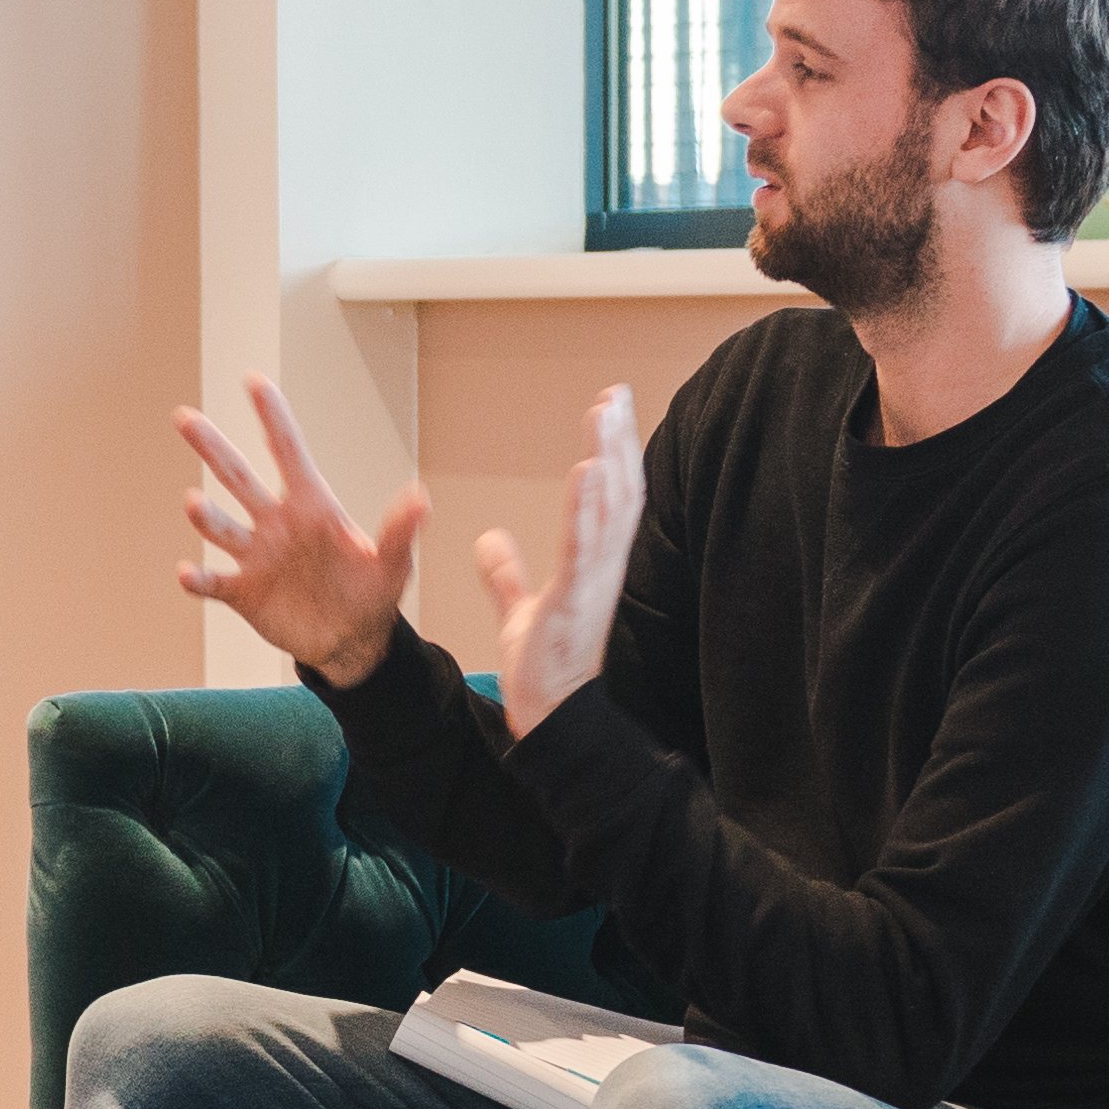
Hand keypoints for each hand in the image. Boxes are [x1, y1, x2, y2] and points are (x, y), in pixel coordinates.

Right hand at [172, 378, 430, 681]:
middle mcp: (276, 524)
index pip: (288, 452)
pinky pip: (213, 582)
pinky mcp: (242, 592)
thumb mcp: (392, 563)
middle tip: (184, 416)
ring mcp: (256, 556)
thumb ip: (399, 531)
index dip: (273, 418)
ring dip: (206, 515)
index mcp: (311, 507)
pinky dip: (198, 579)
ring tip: (194, 502)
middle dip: (212, 447)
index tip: (254, 382)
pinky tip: (187, 573)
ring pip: (220, 526)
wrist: (350, 642)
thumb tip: (420, 497)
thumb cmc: (372, 594)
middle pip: (237, 477)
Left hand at [472, 386, 644, 733]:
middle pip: (619, 491)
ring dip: (608, 459)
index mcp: (594, 563)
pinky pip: (583, 546)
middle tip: (617, 394)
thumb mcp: (519, 609)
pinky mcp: (574, 600)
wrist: (548, 713)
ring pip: (608, 510)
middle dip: (619, 440)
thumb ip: (506, 573)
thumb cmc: (543, 666)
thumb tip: (489, 540)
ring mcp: (593, 581)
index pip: (611, 495)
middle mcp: (603, 566)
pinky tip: (586, 472)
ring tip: (605, 416)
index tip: (613, 408)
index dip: (616, 451)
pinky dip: (586, 508)